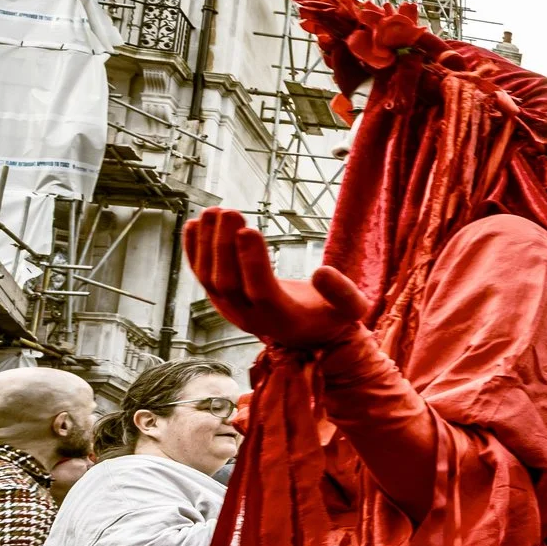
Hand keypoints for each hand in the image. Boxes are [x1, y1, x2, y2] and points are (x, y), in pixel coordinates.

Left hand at [184, 207, 370, 349]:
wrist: (305, 335)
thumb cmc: (330, 316)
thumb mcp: (353, 310)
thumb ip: (344, 294)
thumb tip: (323, 271)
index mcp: (283, 319)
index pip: (261, 292)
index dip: (252, 262)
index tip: (249, 230)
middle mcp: (249, 317)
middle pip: (229, 283)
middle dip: (225, 245)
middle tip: (230, 211)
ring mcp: (229, 309)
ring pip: (209, 277)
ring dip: (208, 243)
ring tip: (215, 210)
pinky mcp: (219, 298)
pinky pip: (201, 274)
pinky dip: (194, 249)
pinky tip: (194, 224)